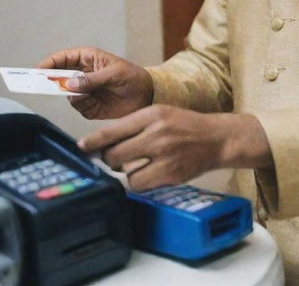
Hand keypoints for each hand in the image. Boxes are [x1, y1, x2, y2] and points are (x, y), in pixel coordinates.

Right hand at [37, 47, 153, 118]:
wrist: (146, 95)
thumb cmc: (132, 77)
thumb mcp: (114, 74)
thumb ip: (92, 79)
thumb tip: (69, 85)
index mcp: (87, 58)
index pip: (62, 58)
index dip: (48, 63)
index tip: (37, 71)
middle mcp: (82, 74)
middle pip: (58, 76)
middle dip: (51, 82)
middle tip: (42, 87)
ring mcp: (84, 90)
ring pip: (67, 94)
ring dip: (76, 96)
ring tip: (92, 95)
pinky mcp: (89, 105)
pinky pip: (78, 107)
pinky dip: (85, 107)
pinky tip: (99, 103)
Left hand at [78, 105, 273, 190]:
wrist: (217, 138)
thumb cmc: (184, 125)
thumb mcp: (159, 113)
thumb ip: (133, 125)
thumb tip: (102, 143)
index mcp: (151, 114)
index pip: (112, 130)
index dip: (92, 142)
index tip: (81, 148)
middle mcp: (156, 133)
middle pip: (114, 154)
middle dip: (109, 159)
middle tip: (114, 157)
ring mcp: (164, 156)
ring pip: (125, 173)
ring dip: (125, 172)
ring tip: (135, 164)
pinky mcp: (171, 175)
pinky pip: (140, 184)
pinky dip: (139, 182)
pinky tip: (148, 173)